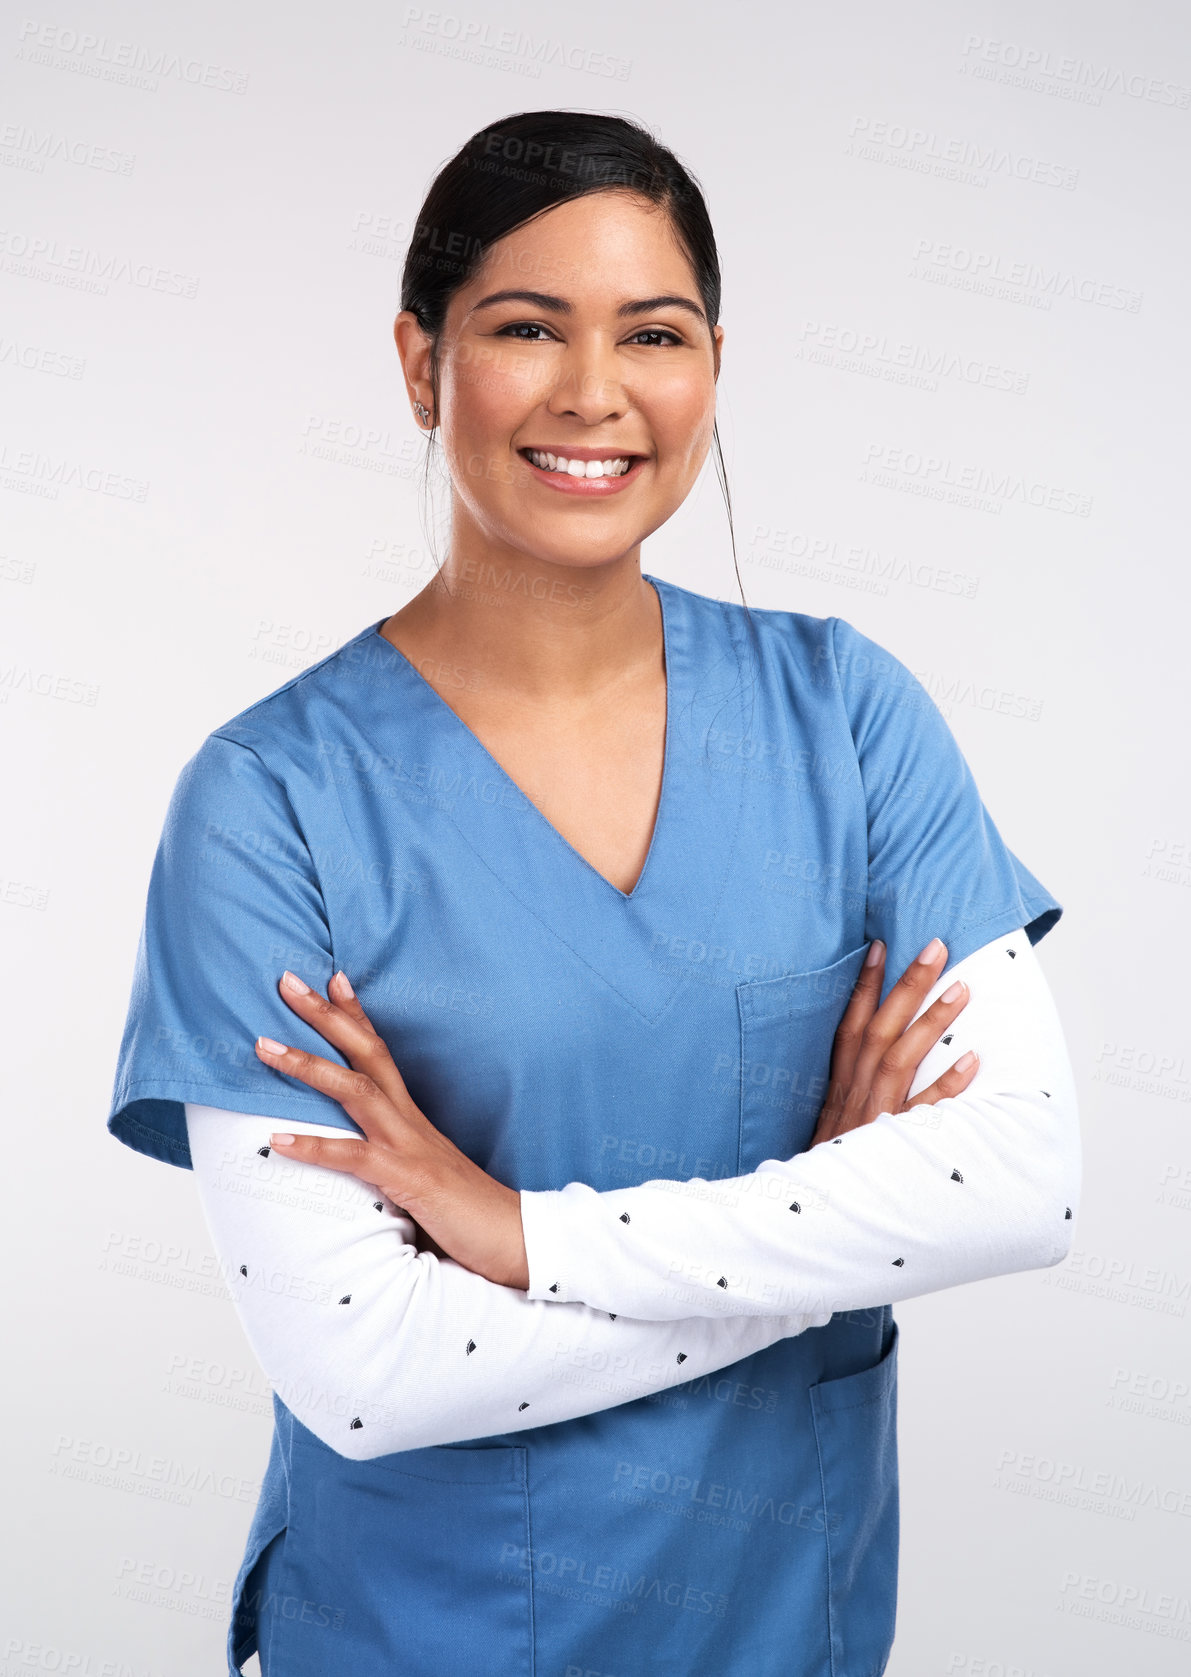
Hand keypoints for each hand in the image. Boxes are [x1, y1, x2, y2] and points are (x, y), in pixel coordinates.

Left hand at [254, 969, 529, 1288]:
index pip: (380, 1052)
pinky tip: (278, 1141)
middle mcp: (410, 1120)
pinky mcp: (409, 1178)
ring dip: (307, 1065)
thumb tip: (359, 1161)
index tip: (332, 978)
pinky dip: (315, 1147)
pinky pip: (355, 1157)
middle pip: (365, 1052)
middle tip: (287, 980)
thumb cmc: (466, 1212)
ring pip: (355, 1091)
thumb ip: (393, 1159)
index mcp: (412, 1116)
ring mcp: (410, 1145)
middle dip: (325, 1015)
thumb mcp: (422, 1174)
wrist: (515, 1237)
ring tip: (264, 1045)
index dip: (356, 1014)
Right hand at [811, 937, 978, 1145]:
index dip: (864, 984)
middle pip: (880, 1028)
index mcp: (839, 1084)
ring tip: (963, 988)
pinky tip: (972, 1063)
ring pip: (900, 1058)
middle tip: (937, 945)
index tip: (881, 945)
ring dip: (930, 1022)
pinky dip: (945, 1087)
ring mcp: (872, 1115)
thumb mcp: (835, 1121)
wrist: (816, 1216)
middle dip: (907, 984)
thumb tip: (883, 1056)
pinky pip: (921, 1112)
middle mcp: (853, 1092)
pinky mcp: (891, 1142)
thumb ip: (854, 1088)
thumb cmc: (834, 1165)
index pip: (850, 1024)